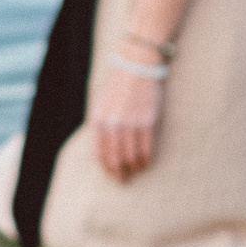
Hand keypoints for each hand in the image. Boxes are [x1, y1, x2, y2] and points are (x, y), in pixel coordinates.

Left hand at [91, 65, 162, 180]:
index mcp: (98, 119)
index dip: (108, 168)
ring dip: (134, 167)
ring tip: (137, 171)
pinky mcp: (147, 121)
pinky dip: (146, 159)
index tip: (113, 176)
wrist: (137, 65)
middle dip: (120, 172)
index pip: (101, 152)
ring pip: (131, 155)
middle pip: (116, 157)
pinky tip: (147, 162)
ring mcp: (130, 123)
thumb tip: (104, 148)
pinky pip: (146, 148)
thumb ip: (101, 124)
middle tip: (124, 180)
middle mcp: (113, 124)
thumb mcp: (101, 102)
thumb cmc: (119, 84)